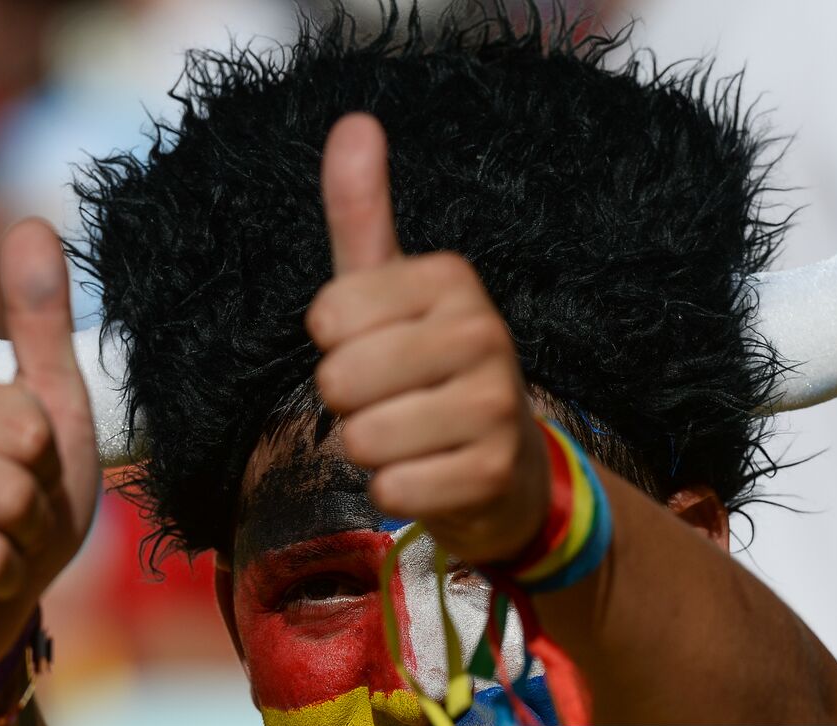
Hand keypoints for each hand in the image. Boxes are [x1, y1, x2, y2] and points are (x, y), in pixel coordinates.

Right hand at [0, 220, 100, 676]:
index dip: (49, 465)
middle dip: (34, 523)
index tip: (32, 468)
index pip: (27, 433)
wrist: (2, 592)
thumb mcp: (55, 409)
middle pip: (7, 495)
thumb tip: (32, 223)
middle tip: (17, 523)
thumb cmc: (32, 496)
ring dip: (10, 570)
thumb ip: (41, 323)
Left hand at [306, 114, 549, 564]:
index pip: (328, 317)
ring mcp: (496, 405)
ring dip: (371, 452)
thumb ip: (363, 215)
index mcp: (451, 278)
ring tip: (412, 439)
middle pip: (340, 380)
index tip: (377, 347)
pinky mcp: (494, 473)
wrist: (508, 466)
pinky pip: (394, 490)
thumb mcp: (391, 290)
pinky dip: (398, 493)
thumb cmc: (429, 370)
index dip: (334, 346)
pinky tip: (431, 476)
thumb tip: (353, 121)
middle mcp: (484, 332)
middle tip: (393, 401)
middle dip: (349, 405)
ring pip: (364, 440)